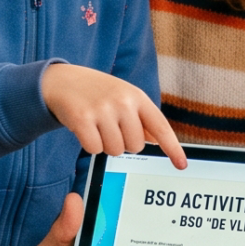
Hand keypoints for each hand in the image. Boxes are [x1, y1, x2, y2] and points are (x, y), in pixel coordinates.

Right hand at [42, 64, 184, 166]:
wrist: (63, 80)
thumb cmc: (98, 93)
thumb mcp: (124, 98)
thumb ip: (142, 118)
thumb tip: (158, 140)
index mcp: (137, 96)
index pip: (160, 127)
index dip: (173, 148)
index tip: (181, 165)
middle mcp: (122, 102)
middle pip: (135, 146)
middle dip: (124, 143)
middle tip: (110, 127)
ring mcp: (102, 110)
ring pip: (115, 150)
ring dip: (106, 144)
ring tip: (97, 126)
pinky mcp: (82, 119)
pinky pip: (95, 149)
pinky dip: (90, 145)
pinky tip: (85, 128)